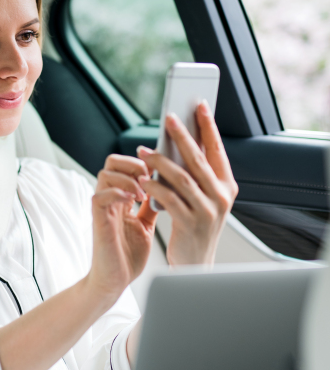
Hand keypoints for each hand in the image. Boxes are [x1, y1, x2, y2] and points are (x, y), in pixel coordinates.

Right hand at [87, 154, 157, 304]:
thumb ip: (150, 207)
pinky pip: (100, 195)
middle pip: (113, 161)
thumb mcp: (146, 225)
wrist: (116, 281)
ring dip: (128, 178)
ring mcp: (102, 208)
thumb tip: (166, 190)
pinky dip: (118, 192)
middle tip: (150, 178)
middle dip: (134, 163)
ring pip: (105, 173)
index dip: (143, 163)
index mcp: (121, 198)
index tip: (160, 174)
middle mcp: (109, 199)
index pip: (125, 165)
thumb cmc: (128, 256)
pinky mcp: (98, 219)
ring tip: (143, 194)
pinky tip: (134, 201)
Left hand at [137, 101, 237, 265]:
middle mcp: (222, 197)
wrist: (195, 264)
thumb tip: (178, 142)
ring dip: (161, 161)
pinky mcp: (191, 224)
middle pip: (199, 159)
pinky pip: (170, 199)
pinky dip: (155, 187)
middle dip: (183, 136)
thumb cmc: (194, 226)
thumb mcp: (201, 198)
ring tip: (144, 151)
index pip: (218, 150)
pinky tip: (143, 179)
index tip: (199, 105)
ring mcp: (208, 211)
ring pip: (183, 177)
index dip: (209, 127)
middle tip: (168, 118)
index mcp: (227, 186)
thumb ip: (194, 174)